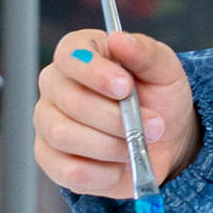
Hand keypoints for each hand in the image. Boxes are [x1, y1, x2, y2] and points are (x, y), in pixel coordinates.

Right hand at [34, 27, 199, 197]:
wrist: (164, 141)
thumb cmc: (158, 97)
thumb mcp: (165, 71)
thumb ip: (145, 53)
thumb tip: (120, 40)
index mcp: (79, 53)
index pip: (70, 55)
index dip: (95, 72)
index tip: (125, 87)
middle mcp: (55, 85)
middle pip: (70, 100)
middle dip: (117, 118)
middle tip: (153, 126)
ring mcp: (47, 122)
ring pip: (65, 135)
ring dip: (110, 146)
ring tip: (136, 146)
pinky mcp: (50, 159)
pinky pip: (67, 170)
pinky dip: (102, 173)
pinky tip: (119, 164)